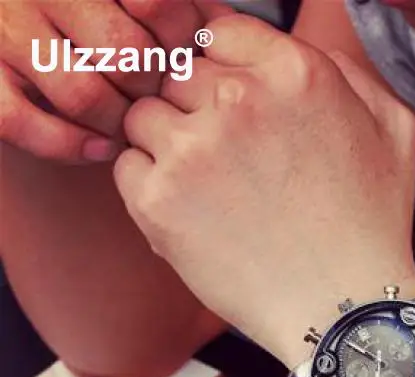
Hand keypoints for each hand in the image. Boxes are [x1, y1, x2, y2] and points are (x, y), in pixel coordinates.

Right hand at [0, 0, 232, 161]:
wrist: (5, 2)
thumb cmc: (83, 4)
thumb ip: (163, 4)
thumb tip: (217, 23)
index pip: (160, 6)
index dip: (184, 41)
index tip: (190, 58)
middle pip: (127, 55)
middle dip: (153, 88)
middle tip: (165, 99)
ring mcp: (8, 31)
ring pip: (84, 94)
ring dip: (118, 122)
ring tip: (134, 125)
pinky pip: (24, 122)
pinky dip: (68, 144)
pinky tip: (99, 148)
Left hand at [114, 15, 414, 367]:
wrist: (342, 309)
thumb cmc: (371, 229)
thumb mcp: (394, 134)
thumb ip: (351, 73)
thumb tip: (305, 50)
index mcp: (295, 71)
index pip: (221, 34)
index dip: (224, 70)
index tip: (232, 108)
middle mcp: (238, 98)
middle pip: (181, 73)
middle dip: (199, 110)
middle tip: (229, 162)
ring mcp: (194, 148)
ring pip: (146, 115)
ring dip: (169, 146)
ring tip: (210, 191)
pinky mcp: (160, 200)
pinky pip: (127, 165)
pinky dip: (149, 186)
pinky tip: (191, 212)